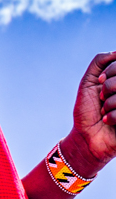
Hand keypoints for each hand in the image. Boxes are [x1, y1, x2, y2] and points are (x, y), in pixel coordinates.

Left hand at [62, 50, 115, 176]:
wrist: (86, 136)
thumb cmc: (87, 109)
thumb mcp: (88, 82)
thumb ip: (100, 62)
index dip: (111, 70)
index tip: (101, 80)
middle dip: (109, 87)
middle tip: (101, 98)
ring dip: (109, 104)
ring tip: (105, 112)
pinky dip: (112, 117)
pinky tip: (108, 122)